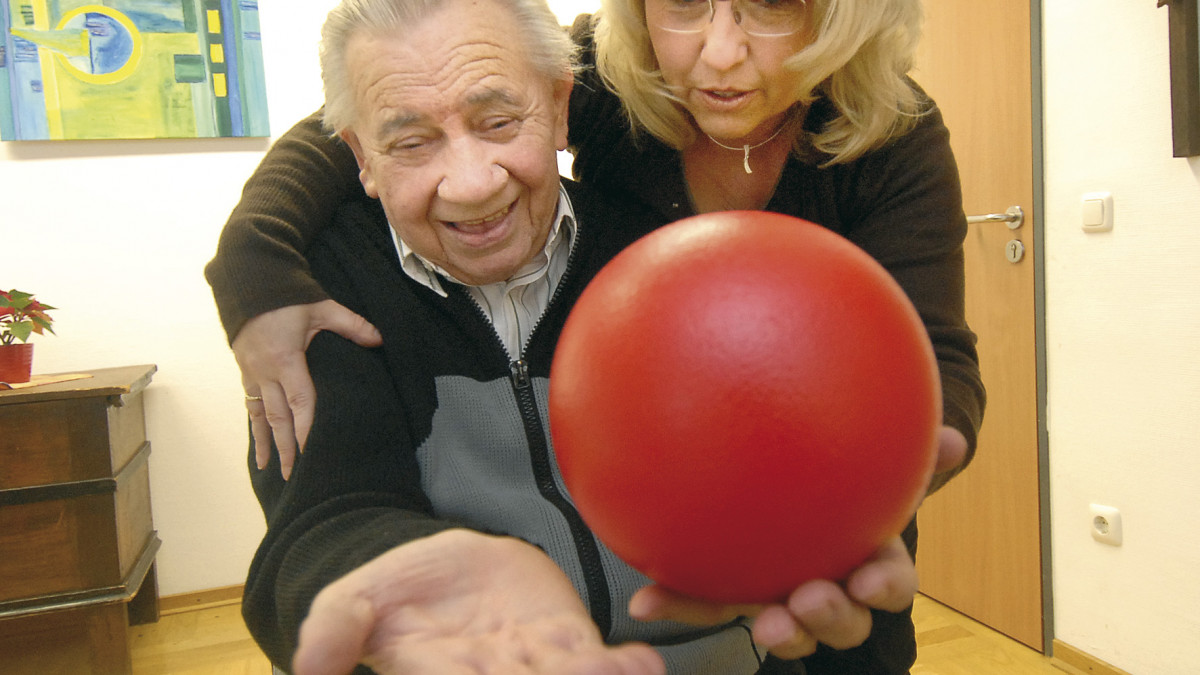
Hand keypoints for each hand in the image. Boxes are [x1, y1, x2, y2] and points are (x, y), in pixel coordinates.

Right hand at [234, 300, 381, 477]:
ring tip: (269, 468)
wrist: (248, 279)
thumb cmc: (287, 294)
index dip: (306, 428)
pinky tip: (257, 442)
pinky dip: (253, 425)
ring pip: (259, 415)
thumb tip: (380, 339)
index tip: (312, 451)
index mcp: (286, 359)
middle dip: (286, 447)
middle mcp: (266, 371)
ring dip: (266, 443)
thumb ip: (352, 325)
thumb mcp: (322, 306)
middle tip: (293, 474)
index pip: (300, 402)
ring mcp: (252, 372)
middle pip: (278, 417)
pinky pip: (249, 403)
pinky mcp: (245, 370)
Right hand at [292, 530, 665, 674]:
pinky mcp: (567, 641)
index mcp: (436, 673)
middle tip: (581, 674)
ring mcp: (533, 664)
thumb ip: (336, 627)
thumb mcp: (356, 599)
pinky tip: (641, 664)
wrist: (446, 568)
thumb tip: (304, 665)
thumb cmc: (400, 590)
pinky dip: (622, 667)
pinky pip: (595, 660)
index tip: (492, 672)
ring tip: (618, 673)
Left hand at [626, 425, 968, 659]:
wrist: (796, 489)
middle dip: (829, 619)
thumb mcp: (879, 462)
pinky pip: (706, 602)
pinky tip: (647, 600)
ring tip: (760, 623)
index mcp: (869, 560)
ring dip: (774, 630)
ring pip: (781, 627)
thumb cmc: (850, 482)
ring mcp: (780, 598)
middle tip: (810, 599)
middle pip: (840, 619)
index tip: (871, 579)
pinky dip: (678, 604)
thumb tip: (957, 440)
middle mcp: (829, 588)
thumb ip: (910, 451)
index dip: (884, 587)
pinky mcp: (732, 596)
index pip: (888, 581)